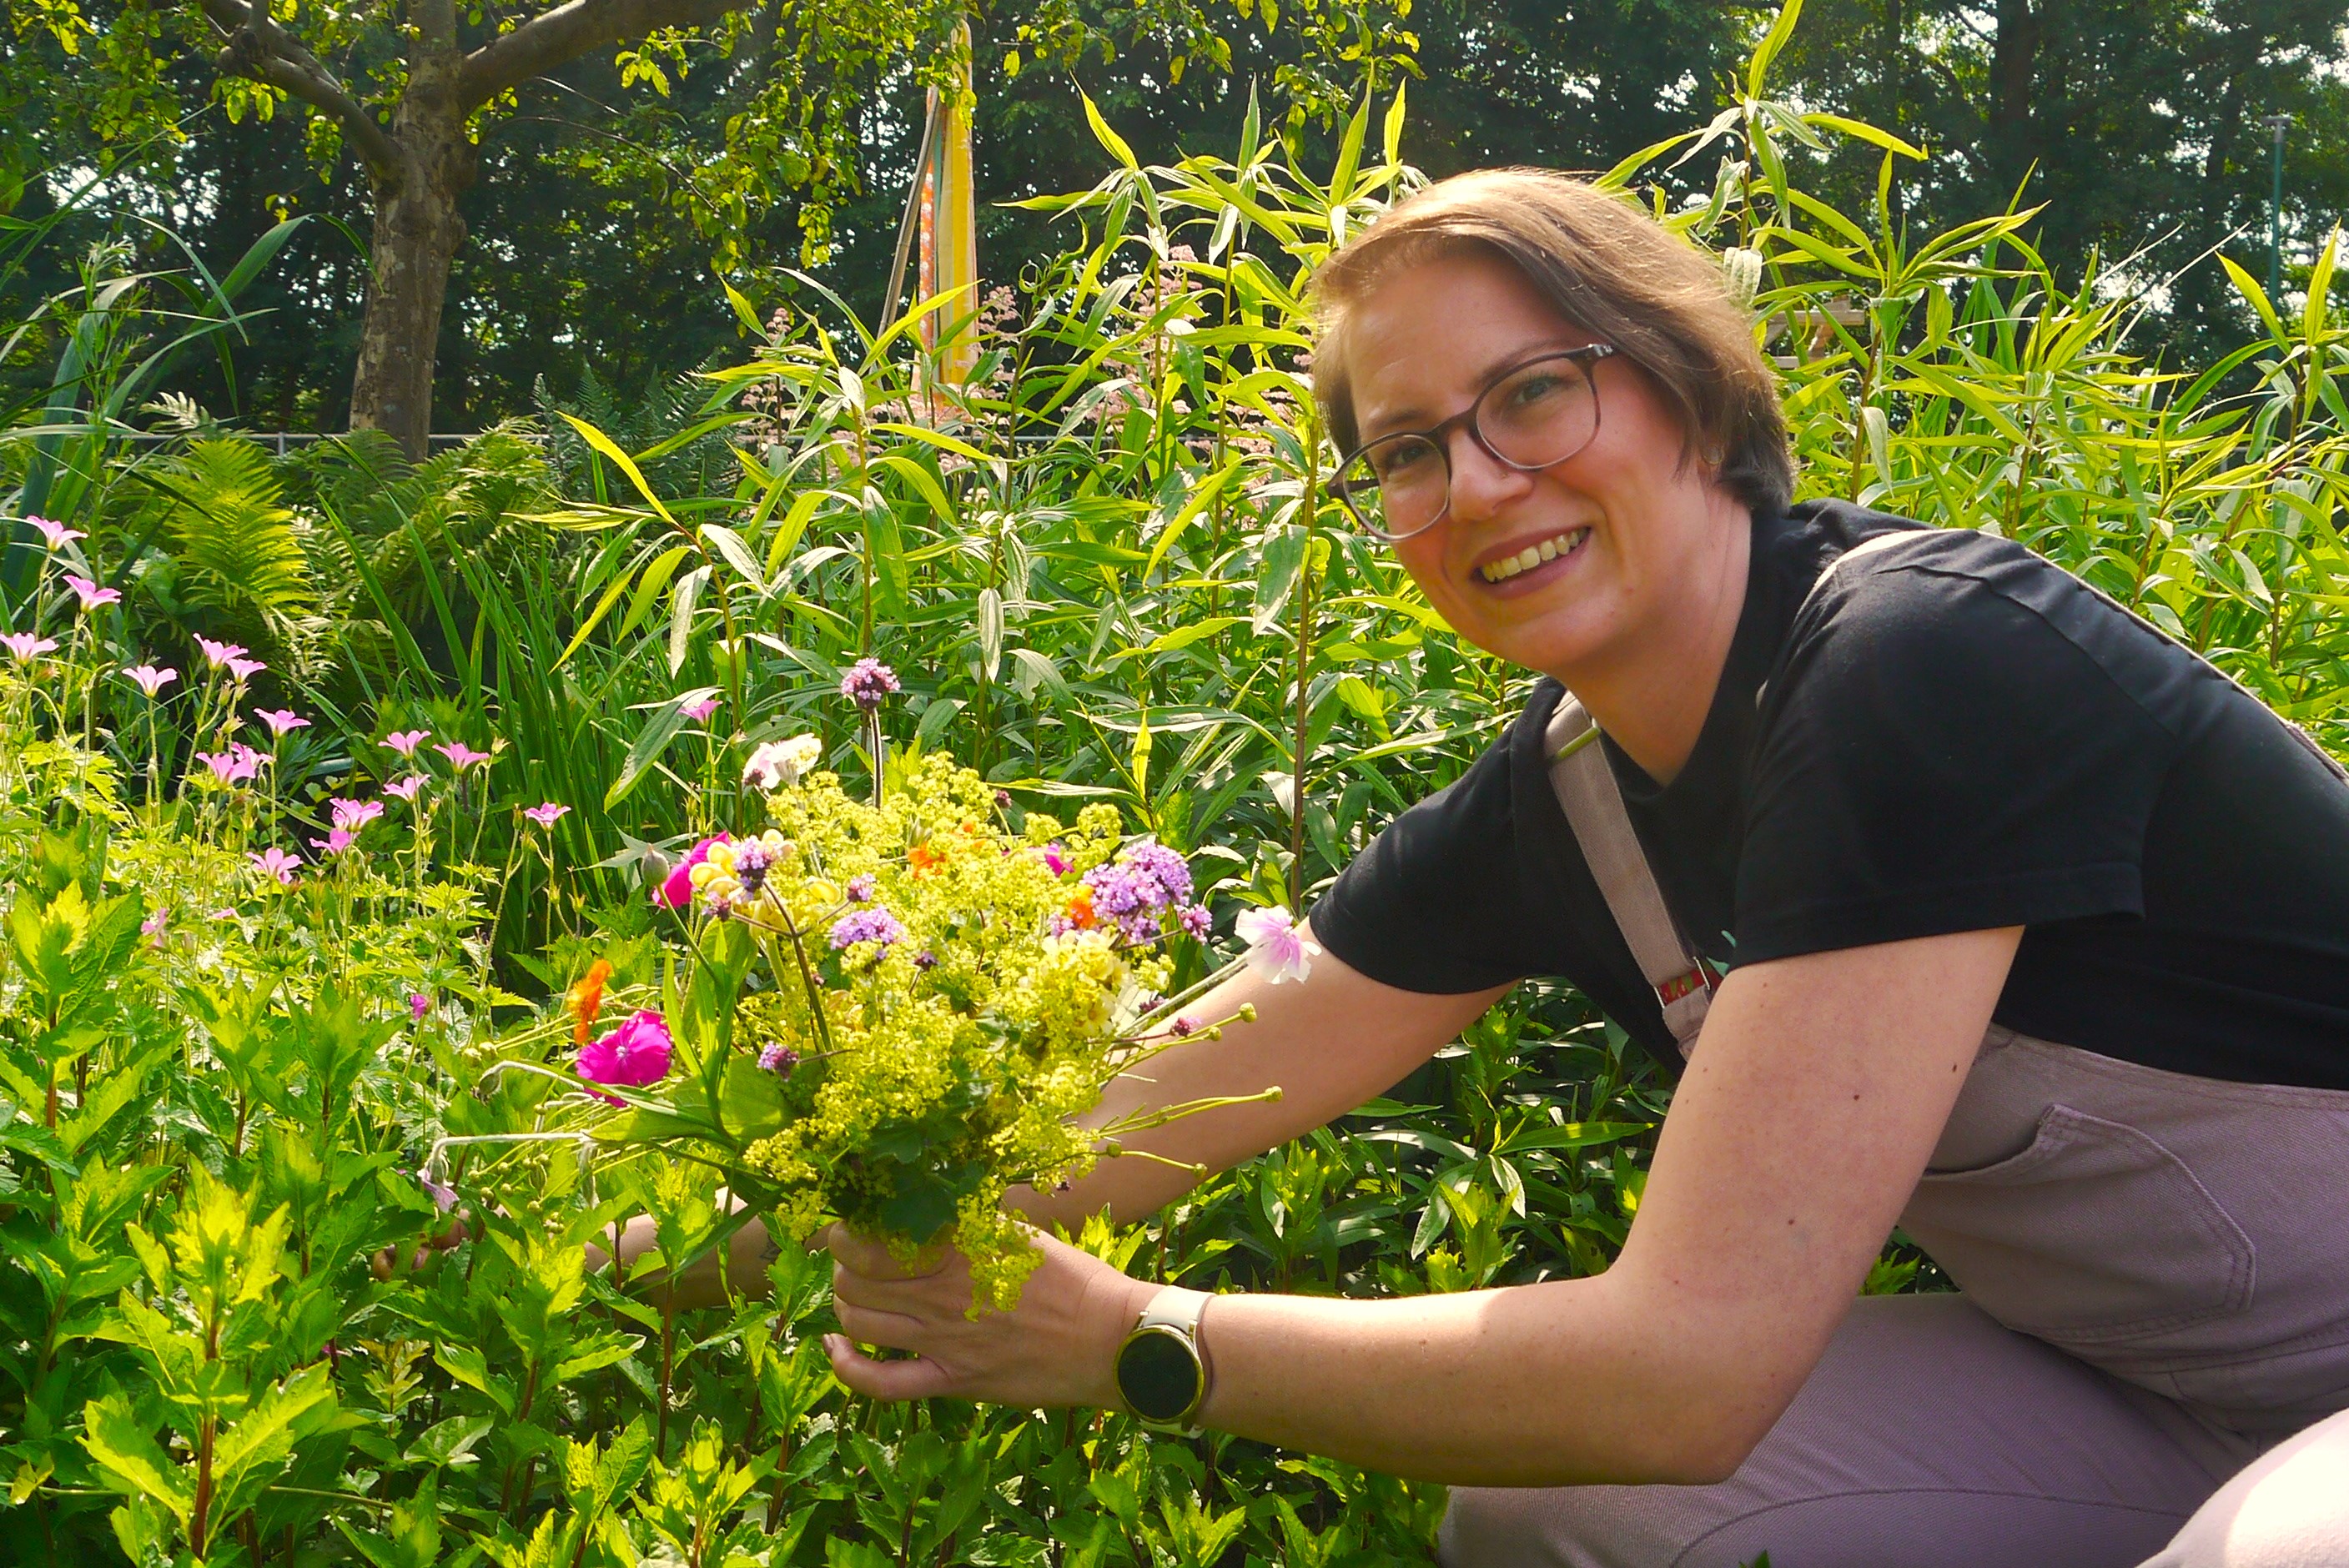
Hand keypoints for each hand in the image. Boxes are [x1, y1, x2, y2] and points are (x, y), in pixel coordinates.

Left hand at [820, 1222, 1153, 1409]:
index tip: (852, 1227)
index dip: (845, 1234)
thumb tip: (930, 1204)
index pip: (869, 1241)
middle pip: (855, 1280)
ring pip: (859, 1323)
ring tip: (857, 1295)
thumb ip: (970, 1222)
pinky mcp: (952, 1381)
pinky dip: (847, 1369)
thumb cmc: (1073, 1280)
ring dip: (846, 1306)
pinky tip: (837, 1350)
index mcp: (957, 1250)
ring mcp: (942, 1341)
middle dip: (843, 1267)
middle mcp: (941, 1294)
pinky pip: (881, 1383)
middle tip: (856, 1261)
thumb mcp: (1020, 1234)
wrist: (1110, 1339)